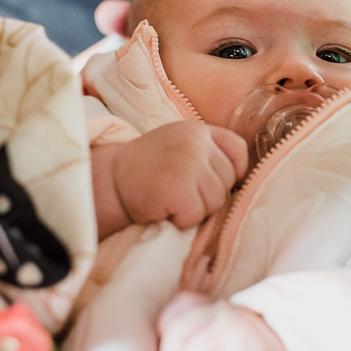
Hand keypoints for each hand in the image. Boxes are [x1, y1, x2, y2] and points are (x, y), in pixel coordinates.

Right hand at [89, 121, 247, 237]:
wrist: (110, 180)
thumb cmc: (147, 169)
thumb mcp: (179, 145)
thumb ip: (207, 153)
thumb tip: (240, 180)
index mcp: (199, 130)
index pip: (238, 150)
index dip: (233, 171)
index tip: (212, 182)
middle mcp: (196, 143)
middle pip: (229, 181)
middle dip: (209, 194)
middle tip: (180, 191)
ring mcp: (188, 164)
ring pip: (217, 201)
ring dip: (196, 209)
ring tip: (171, 199)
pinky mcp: (179, 189)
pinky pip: (197, 215)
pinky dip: (182, 220)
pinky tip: (164, 208)